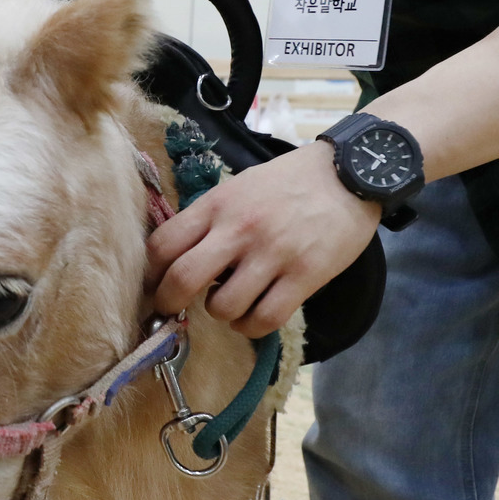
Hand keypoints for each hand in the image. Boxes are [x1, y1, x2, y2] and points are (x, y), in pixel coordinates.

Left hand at [145, 141, 381, 337]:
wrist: (351, 173)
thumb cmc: (287, 183)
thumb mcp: (237, 188)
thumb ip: (207, 220)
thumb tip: (174, 258)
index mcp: (216, 205)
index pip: (161, 246)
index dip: (149, 275)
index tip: (152, 286)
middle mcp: (239, 229)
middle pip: (183, 280)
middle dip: (168, 303)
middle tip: (172, 309)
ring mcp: (273, 253)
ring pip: (223, 307)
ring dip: (218, 314)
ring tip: (229, 303)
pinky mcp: (306, 274)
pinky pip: (265, 318)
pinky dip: (250, 326)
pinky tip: (252, 317)